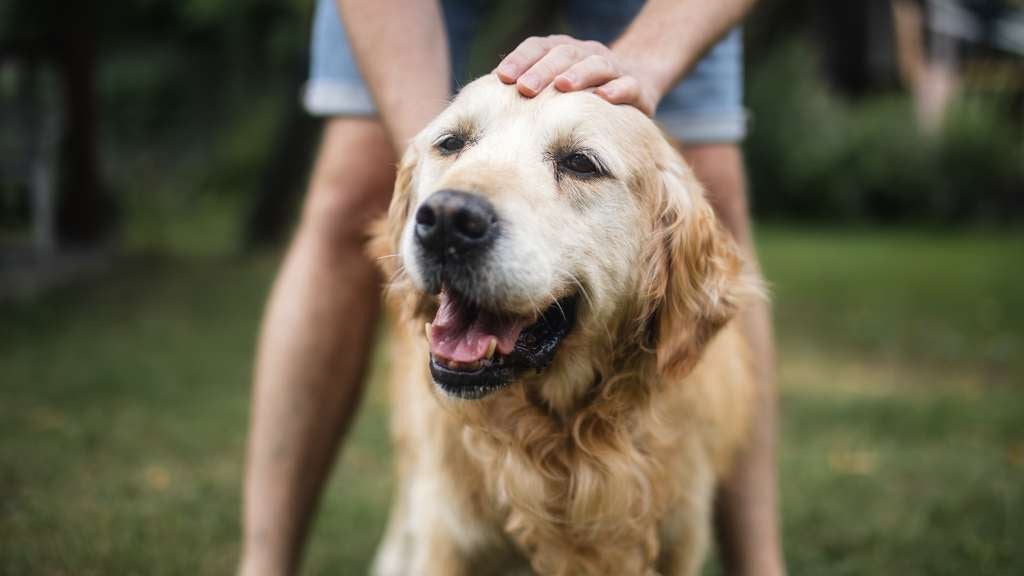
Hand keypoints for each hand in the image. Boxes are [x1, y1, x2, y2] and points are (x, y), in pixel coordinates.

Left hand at [495, 35, 659, 116]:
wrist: (637, 82)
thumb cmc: (582, 91)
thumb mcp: (555, 87)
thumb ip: (528, 88)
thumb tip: (487, 100)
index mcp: (563, 50)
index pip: (538, 47)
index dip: (520, 59)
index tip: (502, 78)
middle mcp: (586, 53)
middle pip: (564, 54)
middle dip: (543, 70)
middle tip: (525, 88)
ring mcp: (613, 67)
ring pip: (596, 64)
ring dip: (578, 75)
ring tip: (562, 87)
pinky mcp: (637, 86)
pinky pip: (628, 85)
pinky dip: (617, 89)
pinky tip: (604, 97)